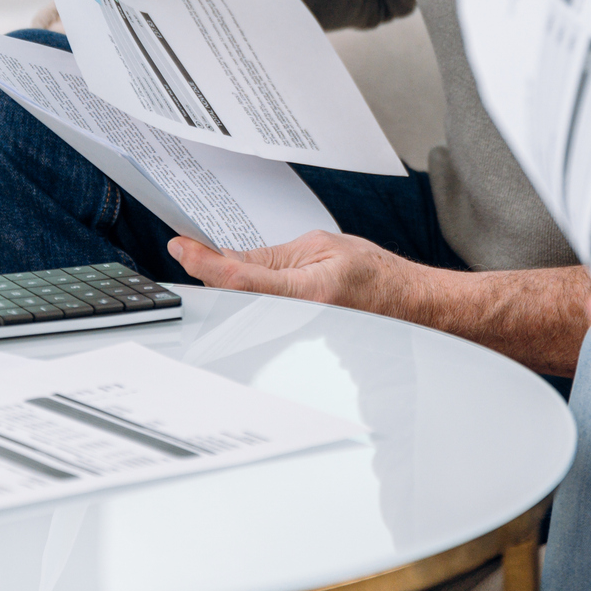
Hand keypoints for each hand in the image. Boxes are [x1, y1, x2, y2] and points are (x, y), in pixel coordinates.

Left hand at [167, 231, 431, 319]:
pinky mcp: (296, 344)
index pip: (240, 279)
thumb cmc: (376, 275)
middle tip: (187, 250)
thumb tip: (227, 260)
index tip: (181, 246)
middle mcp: (301, 320)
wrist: (410, 307)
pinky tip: (231, 290)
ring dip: (222, 291)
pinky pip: (259, 322)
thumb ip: (271, 258)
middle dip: (207, 275)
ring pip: (243, 313)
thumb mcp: (322, 248)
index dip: (204, 262)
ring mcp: (299, 337)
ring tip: (208, 263)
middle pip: (234, 300)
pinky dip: (240, 304)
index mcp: (309, 291)